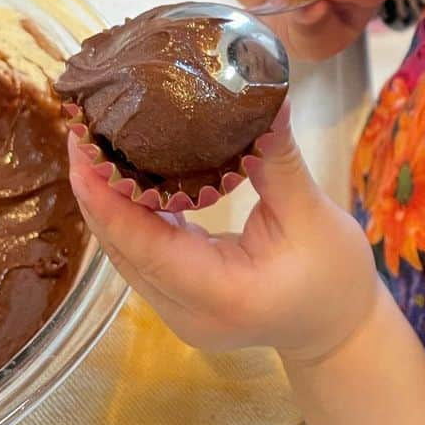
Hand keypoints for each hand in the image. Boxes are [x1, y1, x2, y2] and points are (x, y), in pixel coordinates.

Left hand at [67, 104, 379, 364]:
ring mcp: (178, 311)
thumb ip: (278, 159)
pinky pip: (144, 253)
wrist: (340, 328)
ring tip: (97, 143)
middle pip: (123, 248)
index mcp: (219, 294)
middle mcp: (185, 311)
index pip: (143, 245)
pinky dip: (132, 215)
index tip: (83, 148)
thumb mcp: (313, 214)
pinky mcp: (181, 300)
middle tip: (85, 128)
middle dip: (96, 189)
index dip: (106, 197)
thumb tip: (265, 96)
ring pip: (127, 252)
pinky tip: (128, 174)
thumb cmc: (336, 276)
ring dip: (108, 200)